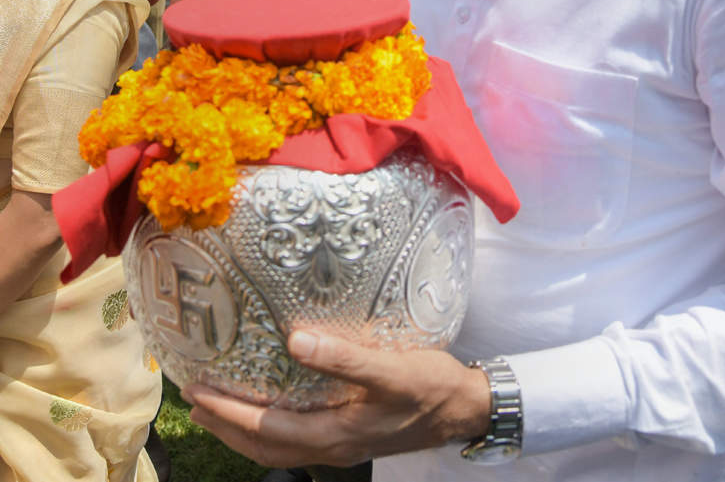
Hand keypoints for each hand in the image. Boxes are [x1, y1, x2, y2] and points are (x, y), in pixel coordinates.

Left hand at [183, 330, 490, 469]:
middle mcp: (332, 447)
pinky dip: (270, 429)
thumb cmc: (430, 386)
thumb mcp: (390, 368)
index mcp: (336, 433)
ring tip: (218, 410)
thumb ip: (343, 358)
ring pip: (278, 449)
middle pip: (264, 448)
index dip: (229, 413)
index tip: (199, 392)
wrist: (463, 408)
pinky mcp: (351, 436)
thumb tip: (297, 341)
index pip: (267, 429)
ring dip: (243, 431)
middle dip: (225, 427)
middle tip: (194, 402)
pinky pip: (296, 441)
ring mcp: (342, 446)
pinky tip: (270, 408)